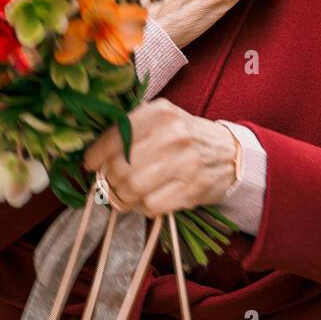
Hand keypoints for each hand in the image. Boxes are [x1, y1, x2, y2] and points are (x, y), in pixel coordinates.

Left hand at [84, 99, 238, 217]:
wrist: (230, 153)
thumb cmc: (184, 136)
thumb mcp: (160, 120)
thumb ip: (129, 132)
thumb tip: (94, 158)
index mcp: (158, 113)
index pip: (115, 137)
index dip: (96, 156)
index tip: (90, 165)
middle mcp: (171, 134)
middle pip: (120, 167)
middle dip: (109, 180)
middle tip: (110, 182)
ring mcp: (184, 163)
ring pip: (133, 188)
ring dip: (123, 196)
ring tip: (126, 193)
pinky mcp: (192, 189)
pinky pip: (151, 206)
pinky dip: (142, 207)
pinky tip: (147, 199)